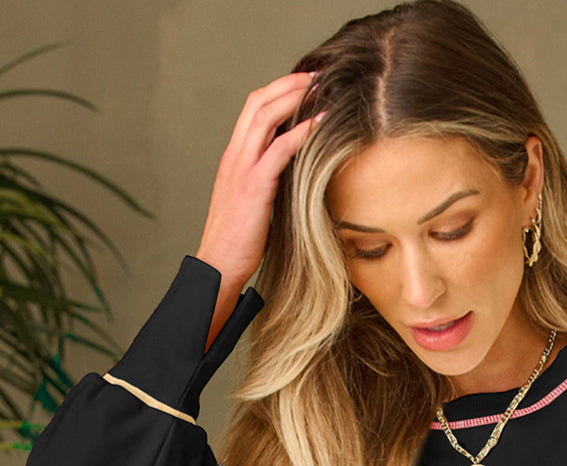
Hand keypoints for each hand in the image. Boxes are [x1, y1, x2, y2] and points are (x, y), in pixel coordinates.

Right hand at [195, 70, 326, 287]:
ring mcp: (242, 169)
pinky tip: (320, 123)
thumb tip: (294, 174)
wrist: (219, 263)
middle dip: (287, 85)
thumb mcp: (253, 201)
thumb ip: (267, 180)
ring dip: (294, 99)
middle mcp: (235, 156)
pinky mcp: (254, 186)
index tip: (301, 85)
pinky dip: (301, 133)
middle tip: (315, 76)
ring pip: (264, 117)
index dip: (276, 92)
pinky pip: (278, 150)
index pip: (251, 110)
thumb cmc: (239, 240)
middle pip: (257, 103)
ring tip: (319, 89)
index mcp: (233, 157)